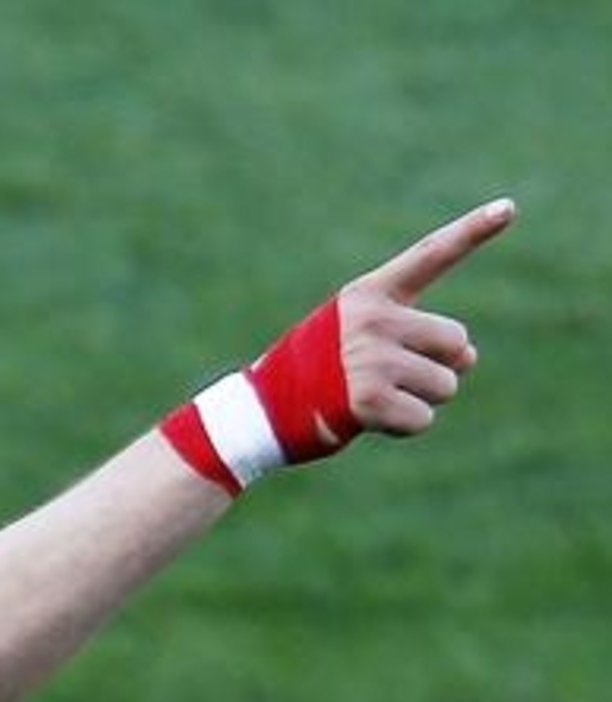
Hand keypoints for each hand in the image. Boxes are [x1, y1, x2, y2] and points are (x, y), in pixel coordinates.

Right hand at [337, 196, 517, 436]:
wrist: (258, 411)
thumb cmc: (313, 374)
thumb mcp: (356, 337)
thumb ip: (414, 336)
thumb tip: (470, 358)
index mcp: (368, 295)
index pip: (429, 256)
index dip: (472, 231)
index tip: (509, 208)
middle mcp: (373, 320)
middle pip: (455, 342)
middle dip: (439, 367)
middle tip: (395, 378)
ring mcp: (370, 359)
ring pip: (444, 385)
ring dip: (421, 400)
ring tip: (375, 398)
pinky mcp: (368, 400)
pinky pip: (422, 419)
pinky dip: (403, 426)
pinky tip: (369, 420)